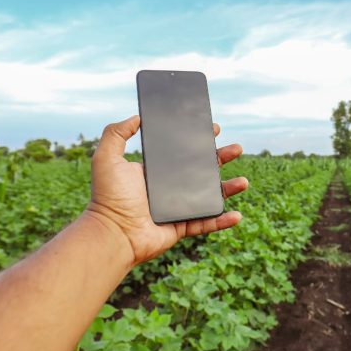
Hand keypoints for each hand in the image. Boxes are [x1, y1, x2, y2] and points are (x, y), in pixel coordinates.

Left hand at [85, 115, 247, 265]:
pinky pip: (207, 223)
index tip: (213, 129)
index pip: (182, 152)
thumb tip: (136, 117)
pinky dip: (223, 220)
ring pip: (209, 196)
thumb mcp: (106, 158)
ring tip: (244, 181)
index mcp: (155, 172)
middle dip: (221, 158)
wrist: (113, 233)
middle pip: (202, 170)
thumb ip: (116, 133)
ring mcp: (177, 208)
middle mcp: (168, 188)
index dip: (198, 140)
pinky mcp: (181, 227)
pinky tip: (237, 215)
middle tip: (236, 148)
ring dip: (229, 188)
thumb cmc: (108, 198)